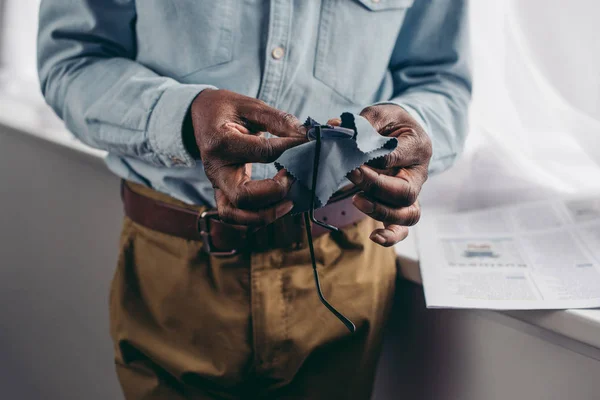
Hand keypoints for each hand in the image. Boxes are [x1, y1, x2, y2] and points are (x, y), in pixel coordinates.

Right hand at [188, 89, 305, 225]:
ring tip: (289, 201)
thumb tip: (308, 135)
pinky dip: (255, 218)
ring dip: (265, 214)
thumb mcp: (252, 107)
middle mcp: (215, 169)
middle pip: (243, 196)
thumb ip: (279, 121)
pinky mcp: (221, 193)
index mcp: (221, 142)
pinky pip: (233, 216)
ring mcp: (216, 184)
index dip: (290, 148)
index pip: (261, 152)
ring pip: (235, 215)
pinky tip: (277, 207)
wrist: (201, 115)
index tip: (307, 143)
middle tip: (293, 176)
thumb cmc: (227, 109)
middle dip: (275, 191)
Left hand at [342, 104, 431, 245]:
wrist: (401, 134)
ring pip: (407, 214)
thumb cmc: (391, 124)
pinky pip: (403, 228)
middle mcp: (420, 174)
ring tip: (357, 201)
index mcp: (418, 146)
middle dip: (375, 186)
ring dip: (380, 211)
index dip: (375, 159)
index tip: (352, 155)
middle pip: (404, 191)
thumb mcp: (381, 114)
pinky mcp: (402, 206)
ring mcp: (413, 193)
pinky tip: (374, 237)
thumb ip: (363, 122)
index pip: (399, 157)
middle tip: (352, 174)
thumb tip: (334, 127)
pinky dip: (391, 236)